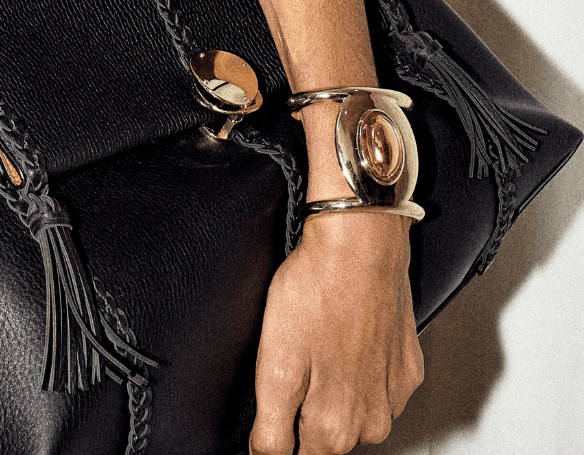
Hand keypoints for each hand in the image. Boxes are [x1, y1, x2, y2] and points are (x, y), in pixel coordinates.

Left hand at [249, 212, 423, 453]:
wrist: (360, 243)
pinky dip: (359, 369)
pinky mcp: (406, 367)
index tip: (274, 408)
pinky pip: (376, 384)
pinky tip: (343, 337)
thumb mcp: (274, 365)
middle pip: (324, 439)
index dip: (275, 436)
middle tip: (293, 361)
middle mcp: (370, 421)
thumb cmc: (316, 292)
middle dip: (303, 412)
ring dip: (332, 391)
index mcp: (334, 427)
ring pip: (351, 413)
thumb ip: (271, 427)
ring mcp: (393, 395)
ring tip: (317, 344)